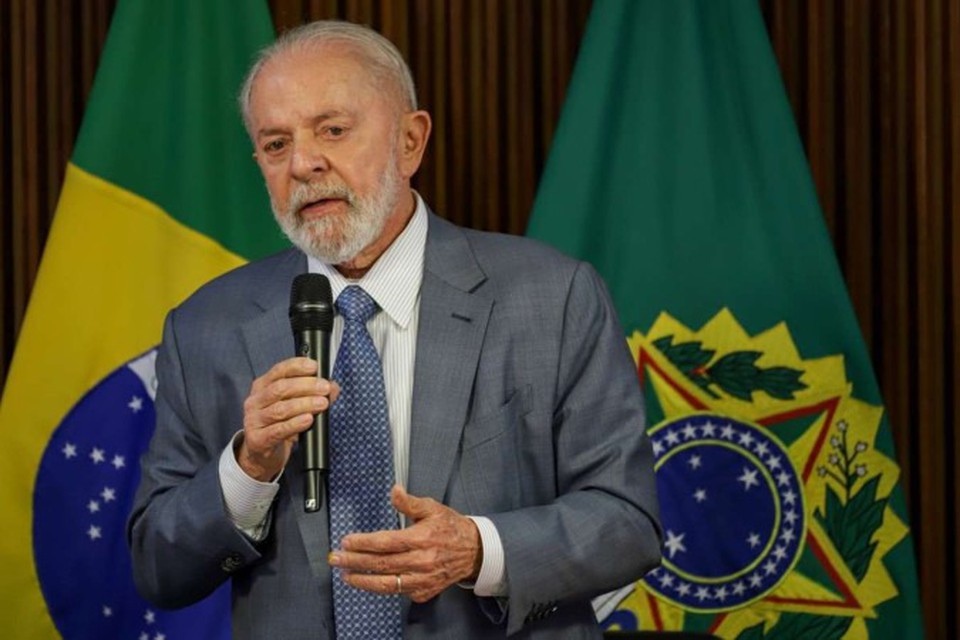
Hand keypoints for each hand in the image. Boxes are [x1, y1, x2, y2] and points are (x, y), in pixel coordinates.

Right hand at [238, 357, 338, 480]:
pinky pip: (278, 430)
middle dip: (306, 386)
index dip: (297, 366)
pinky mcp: (257, 440)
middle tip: (325, 388)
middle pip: (280, 388)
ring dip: (304, 404)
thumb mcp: (295, 407)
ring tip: (322, 403)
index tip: (315, 367)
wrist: (263, 455)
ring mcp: (253, 421)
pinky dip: (295, 424)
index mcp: (262, 387)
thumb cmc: (280, 425)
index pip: (278, 371)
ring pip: (280, 409)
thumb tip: (333, 387)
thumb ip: (314, 394)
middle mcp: (255, 401)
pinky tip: (308, 419)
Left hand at [329, 485, 482, 602]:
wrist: (474, 550)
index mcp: (421, 538)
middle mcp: (421, 561)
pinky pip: (399, 592)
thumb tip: (394, 490)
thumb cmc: (451, 527)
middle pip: (381, 564)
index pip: (385, 543)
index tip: (346, 542)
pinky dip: (382, 588)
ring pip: (387, 584)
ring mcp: (423, 579)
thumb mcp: (432, 508)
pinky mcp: (425, 591)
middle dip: (355, 562)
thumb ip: (409, 502)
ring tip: (346, 575)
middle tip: (336, 559)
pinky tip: (370, 582)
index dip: (363, 543)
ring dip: (363, 581)